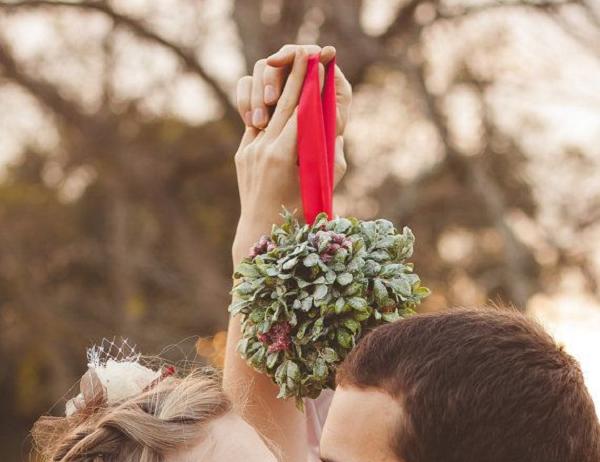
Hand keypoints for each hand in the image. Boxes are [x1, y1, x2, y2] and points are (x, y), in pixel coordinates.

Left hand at [233, 45, 351, 240]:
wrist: (260, 232)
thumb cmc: (299, 216)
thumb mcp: (320, 186)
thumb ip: (331, 155)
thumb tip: (336, 127)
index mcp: (282, 157)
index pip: (300, 111)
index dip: (311, 86)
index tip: (322, 66)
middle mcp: (262, 149)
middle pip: (283, 103)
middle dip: (296, 75)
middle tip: (308, 52)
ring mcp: (249, 150)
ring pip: (268, 110)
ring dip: (281, 86)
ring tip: (293, 66)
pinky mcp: (242, 152)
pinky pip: (258, 123)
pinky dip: (270, 108)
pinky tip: (280, 94)